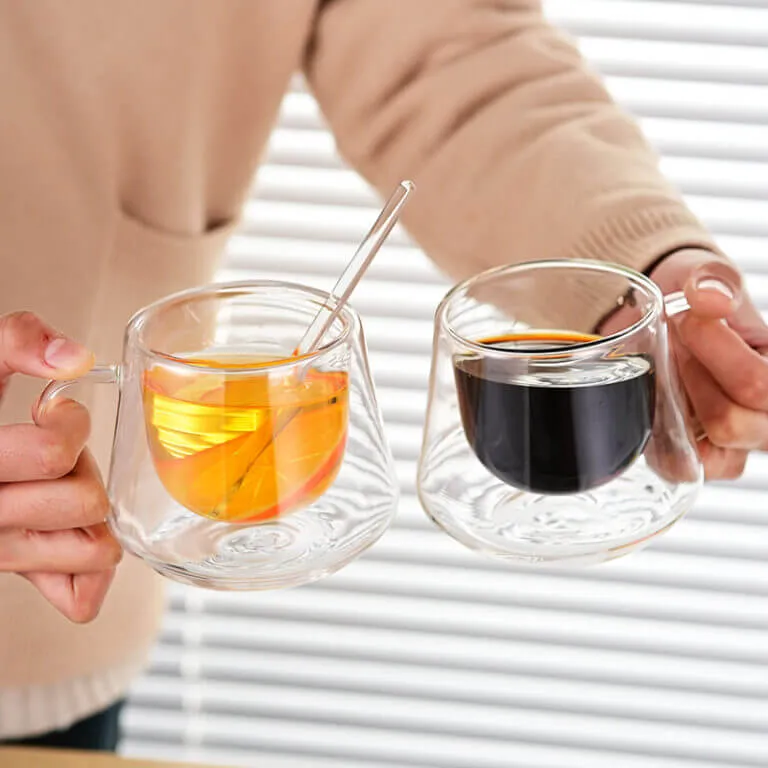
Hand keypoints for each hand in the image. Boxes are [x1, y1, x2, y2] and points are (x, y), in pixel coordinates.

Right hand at [0, 311, 120, 621]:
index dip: (70, 423)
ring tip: (57, 487)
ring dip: (92, 512)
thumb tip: (75, 358)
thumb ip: (15, 342)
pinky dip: (86, 568)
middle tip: (57, 455)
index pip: (54, 454)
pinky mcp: (11, 576)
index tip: (54, 411)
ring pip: (97, 551)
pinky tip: (68, 530)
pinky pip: (79, 597)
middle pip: (86, 503)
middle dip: (85, 468)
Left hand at [650, 249, 767, 479]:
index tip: (687, 318)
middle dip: (691, 378)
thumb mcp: (712, 278)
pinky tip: (660, 402)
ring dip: (677, 404)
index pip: (760, 385)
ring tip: (672, 370)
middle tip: (677, 344)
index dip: (715, 349)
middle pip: (730, 423)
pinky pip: (682, 468)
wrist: (671, 320)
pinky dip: (662, 439)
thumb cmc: (702, 303)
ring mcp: (737, 445)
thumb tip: (709, 299)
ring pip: (707, 451)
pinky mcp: (699, 458)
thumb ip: (716, 281)